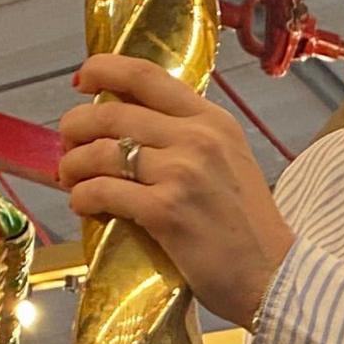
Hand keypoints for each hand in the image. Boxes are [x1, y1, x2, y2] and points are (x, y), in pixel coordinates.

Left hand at [59, 55, 295, 327]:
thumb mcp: (229, 161)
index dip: (103, 70)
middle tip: (70, 148)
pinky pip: (100, 191)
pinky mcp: (165, 210)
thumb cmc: (248, 225)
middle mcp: (198, 138)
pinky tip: (86, 206)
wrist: (274, 274)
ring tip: (74, 182)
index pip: (146, 75)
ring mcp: (182, 174)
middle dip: (74, 129)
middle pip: (109, 113)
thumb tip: (126, 125)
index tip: (82, 81)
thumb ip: (187, 137)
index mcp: (214, 121)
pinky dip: (81, 198)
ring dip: (72, 167)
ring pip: (97, 152)